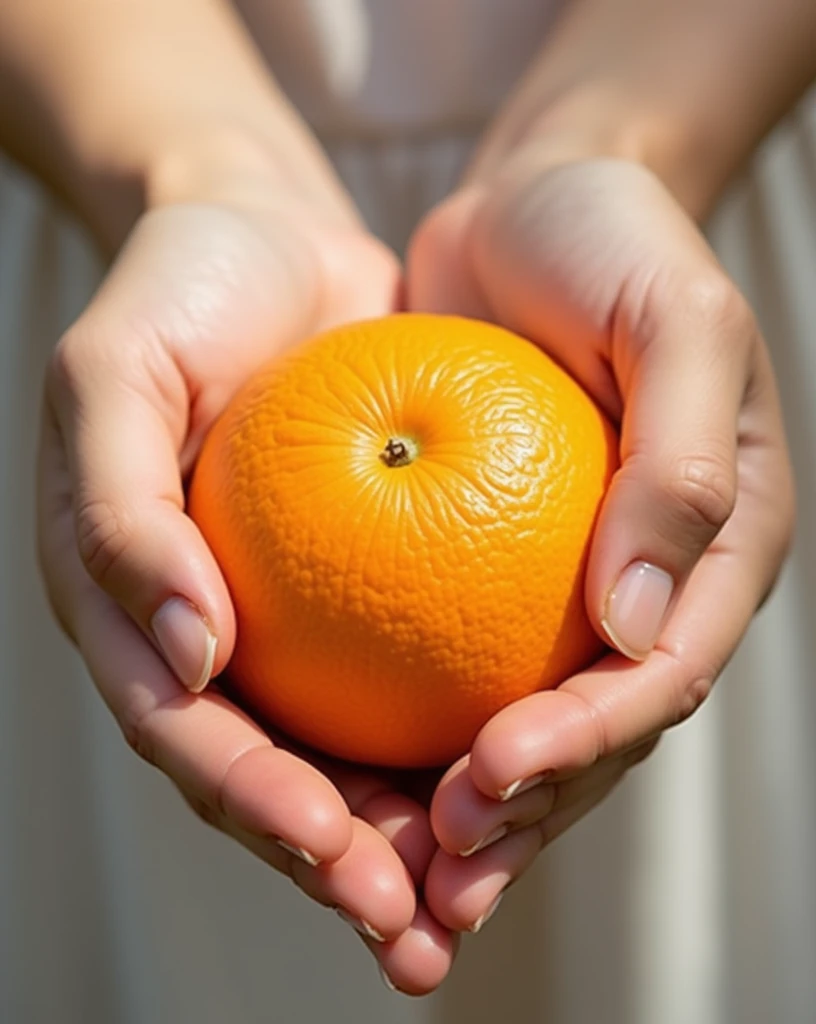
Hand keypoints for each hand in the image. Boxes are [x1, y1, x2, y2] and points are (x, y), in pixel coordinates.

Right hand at [37, 194, 455, 992]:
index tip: (341, 853)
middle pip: (268, 774)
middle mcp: (204, 629)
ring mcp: (287, 610)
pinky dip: (451, 730)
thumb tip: (185, 656)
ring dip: (402, 834)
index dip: (256, 804)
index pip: (186, 733)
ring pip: (343, 747)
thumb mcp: (114, 376)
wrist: (264, 231)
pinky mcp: (365, 577)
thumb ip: (121, 515)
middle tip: (418, 932)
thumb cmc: (179, 292)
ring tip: (473, 898)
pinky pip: (411, 667)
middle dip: (337, 866)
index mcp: (130, 604)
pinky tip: (516, 770)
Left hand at [407, 156, 793, 930]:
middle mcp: (650, 584)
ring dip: (471, 808)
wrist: (534, 209)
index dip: (592, 736)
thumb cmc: (616, 245)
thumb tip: (637, 622)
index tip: (498, 765)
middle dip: (527, 809)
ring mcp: (567, 586)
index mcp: (718, 546)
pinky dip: (414, 727)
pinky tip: (353, 773)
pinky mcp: (486, 569)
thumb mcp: (677, 321)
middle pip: (598, 730)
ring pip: (526, 723)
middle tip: (441, 859)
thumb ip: (679, 463)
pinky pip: (451, 663)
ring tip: (401, 867)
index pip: (664, 672)